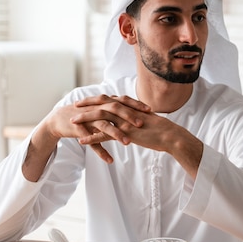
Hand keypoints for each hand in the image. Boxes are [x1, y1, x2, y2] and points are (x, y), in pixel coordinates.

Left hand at [74, 95, 202, 174]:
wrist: (170, 136)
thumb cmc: (164, 131)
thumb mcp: (150, 121)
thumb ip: (141, 117)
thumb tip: (139, 118)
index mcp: (131, 108)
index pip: (111, 100)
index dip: (99, 100)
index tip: (90, 100)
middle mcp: (126, 111)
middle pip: (102, 104)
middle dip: (87, 104)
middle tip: (75, 105)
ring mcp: (124, 121)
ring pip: (99, 117)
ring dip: (84, 119)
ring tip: (72, 122)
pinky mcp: (124, 132)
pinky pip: (104, 135)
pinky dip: (91, 137)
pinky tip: (81, 141)